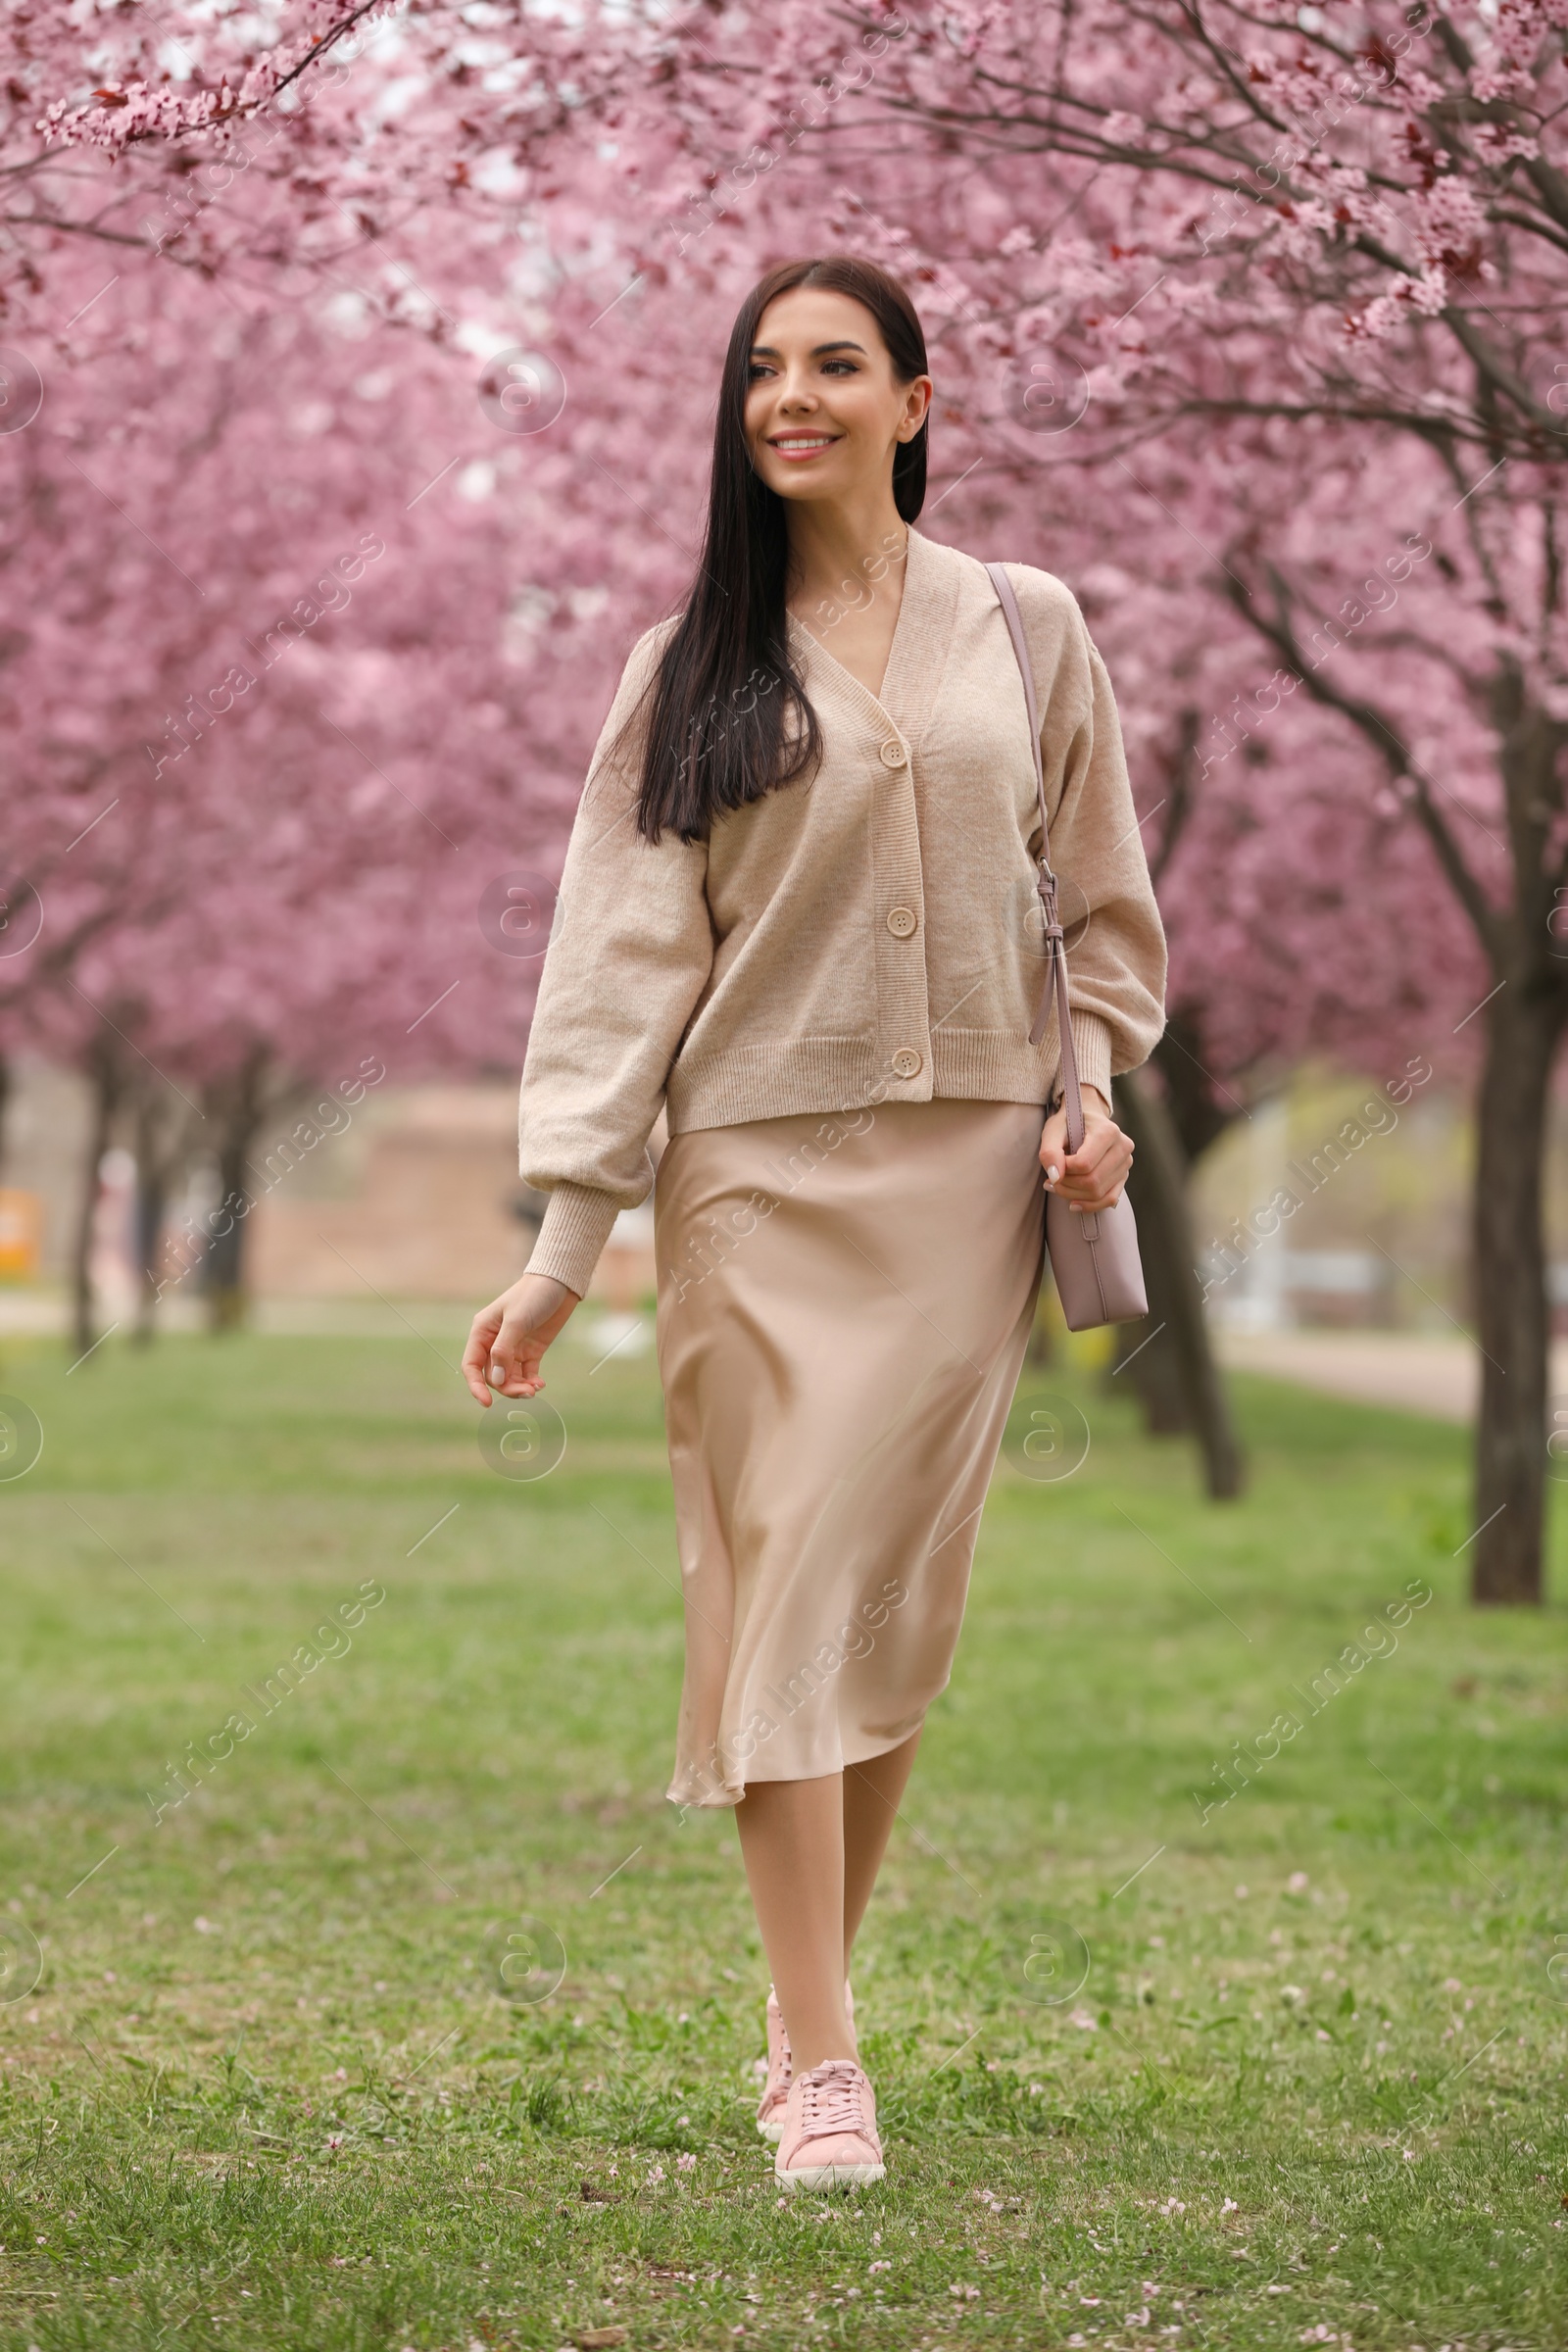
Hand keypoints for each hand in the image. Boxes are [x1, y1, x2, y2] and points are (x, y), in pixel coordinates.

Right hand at [462, 1271, 579, 1405]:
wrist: (560, 1283)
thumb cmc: (533, 1296)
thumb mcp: (516, 1321)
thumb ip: (504, 1351)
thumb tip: (495, 1379)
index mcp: (482, 1332)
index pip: (472, 1366)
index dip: (476, 1386)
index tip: (487, 1404)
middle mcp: (494, 1342)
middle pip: (493, 1376)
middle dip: (507, 1387)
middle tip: (527, 1392)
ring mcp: (514, 1347)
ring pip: (509, 1378)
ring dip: (520, 1387)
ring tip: (536, 1388)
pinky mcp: (531, 1350)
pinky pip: (526, 1374)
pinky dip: (531, 1382)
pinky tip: (540, 1384)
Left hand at [1039, 1084, 1132, 1212]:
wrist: (1085, 1119)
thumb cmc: (1068, 1124)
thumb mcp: (1053, 1130)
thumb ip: (1050, 1152)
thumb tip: (1055, 1178)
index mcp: (1108, 1131)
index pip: (1084, 1164)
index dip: (1064, 1170)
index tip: (1054, 1163)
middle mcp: (1123, 1147)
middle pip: (1093, 1181)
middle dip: (1067, 1185)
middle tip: (1051, 1180)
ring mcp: (1126, 1163)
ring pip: (1099, 1193)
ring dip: (1073, 1195)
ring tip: (1058, 1186)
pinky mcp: (1124, 1176)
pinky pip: (1109, 1199)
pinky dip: (1089, 1205)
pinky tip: (1073, 1202)